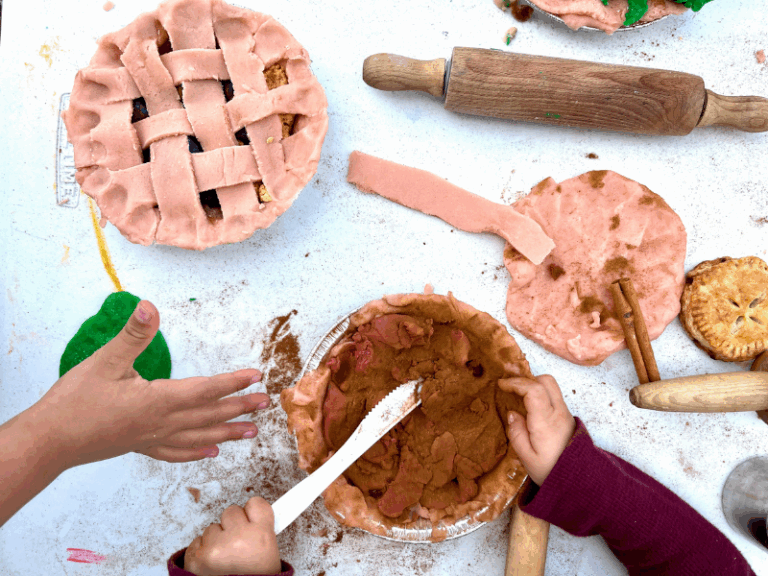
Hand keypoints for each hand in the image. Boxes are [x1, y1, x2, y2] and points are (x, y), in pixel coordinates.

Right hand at [33, 300, 269, 465]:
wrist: (49, 441)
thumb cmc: (75, 402)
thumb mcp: (104, 360)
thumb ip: (132, 334)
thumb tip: (150, 307)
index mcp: (158, 400)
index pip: (207, 389)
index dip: (233, 382)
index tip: (256, 377)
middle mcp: (162, 423)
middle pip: (210, 414)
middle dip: (240, 408)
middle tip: (265, 404)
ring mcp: (152, 438)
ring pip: (200, 436)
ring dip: (227, 433)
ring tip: (251, 432)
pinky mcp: (139, 446)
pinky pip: (176, 452)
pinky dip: (196, 451)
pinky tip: (209, 452)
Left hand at [184, 497, 280, 575]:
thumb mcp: (269, 557)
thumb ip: (262, 532)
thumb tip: (255, 514)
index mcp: (261, 536)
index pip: (256, 504)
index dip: (252, 513)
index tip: (252, 519)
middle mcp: (237, 537)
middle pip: (231, 511)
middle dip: (233, 525)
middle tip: (238, 545)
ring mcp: (214, 547)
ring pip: (212, 527)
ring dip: (217, 539)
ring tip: (225, 561)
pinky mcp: (195, 558)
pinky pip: (197, 541)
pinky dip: (203, 551)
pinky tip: (212, 565)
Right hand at [499, 375, 575, 485]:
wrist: (578, 479)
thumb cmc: (550, 470)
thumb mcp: (527, 458)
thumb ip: (516, 434)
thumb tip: (512, 414)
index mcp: (546, 422)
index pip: (534, 390)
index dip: (516, 383)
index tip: (501, 385)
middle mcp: (558, 412)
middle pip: (546, 381)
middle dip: (525, 378)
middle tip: (509, 383)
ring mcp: (565, 413)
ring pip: (551, 386)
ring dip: (533, 384)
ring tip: (517, 390)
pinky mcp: (567, 416)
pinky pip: (553, 395)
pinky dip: (539, 392)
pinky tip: (528, 402)